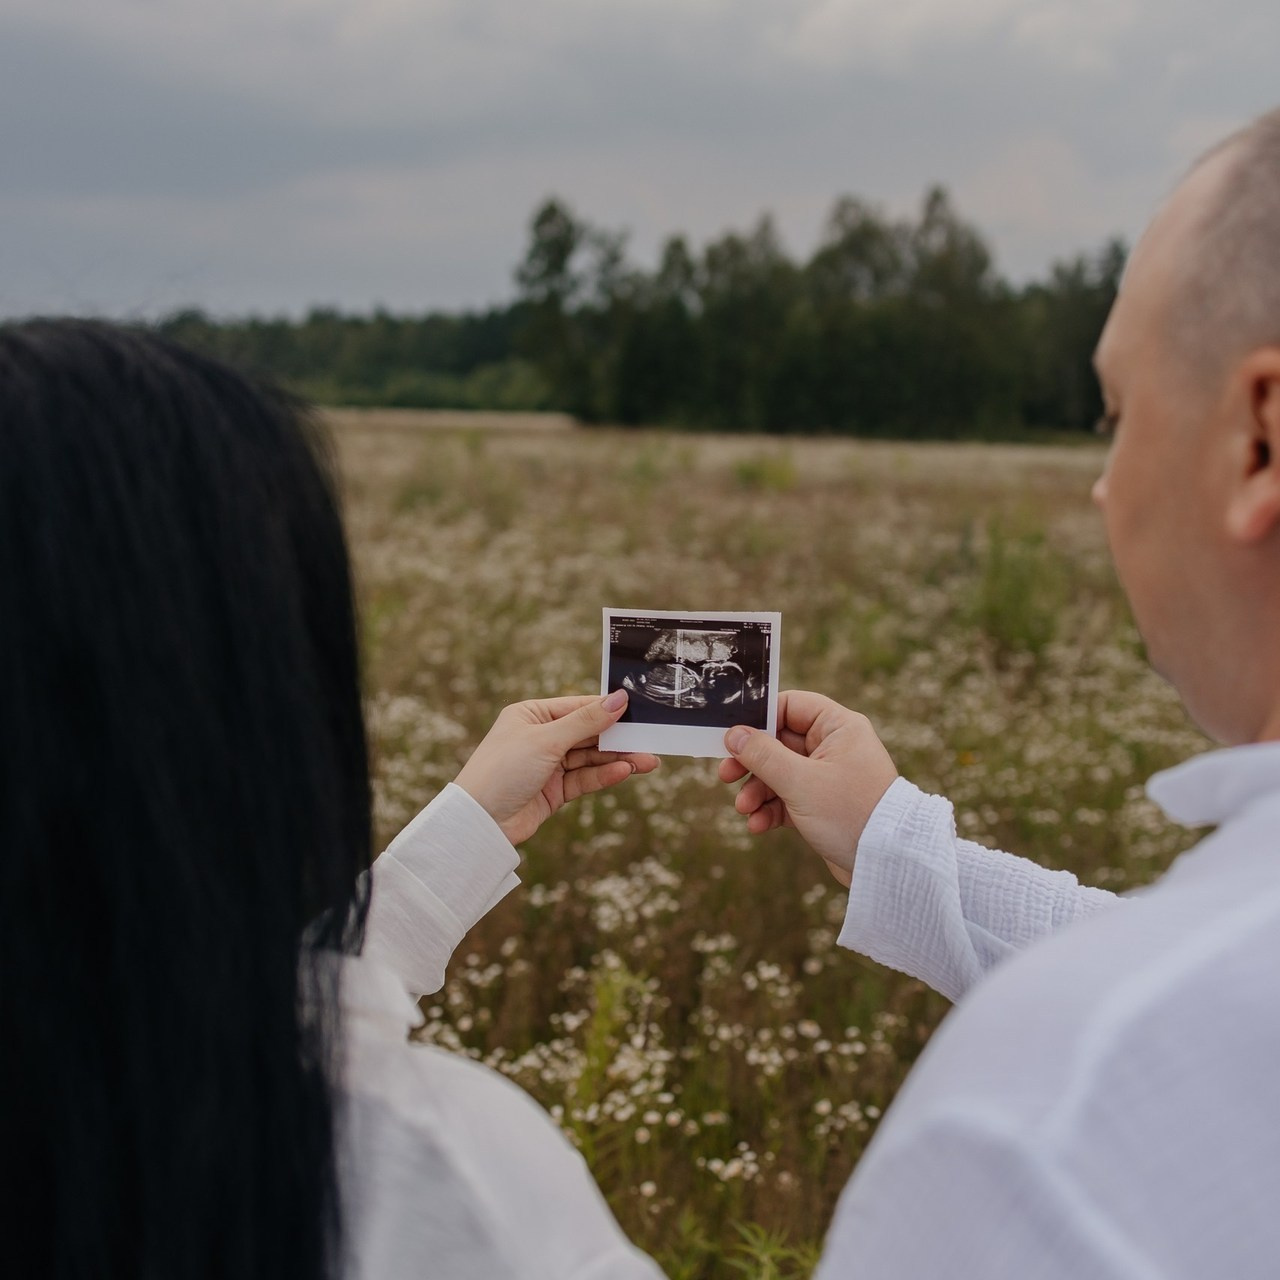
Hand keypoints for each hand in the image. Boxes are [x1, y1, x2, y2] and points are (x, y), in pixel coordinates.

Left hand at [455, 690, 658, 844]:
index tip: (638, 710)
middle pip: (588, 734)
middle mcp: (540, 737)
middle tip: (650, 740)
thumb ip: (586, 722)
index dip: (608, 708)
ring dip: (617, 759)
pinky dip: (604, 776)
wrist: (479, 822)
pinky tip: (624, 771)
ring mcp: (547, 765)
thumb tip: (619, 699)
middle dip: (618, 738)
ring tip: (646, 761)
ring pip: (590, 758)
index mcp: (531, 715)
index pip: (578, 707)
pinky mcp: (553, 791)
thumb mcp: (547, 740)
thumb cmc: (502, 770)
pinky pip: (584, 779)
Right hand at [717, 691, 897, 886]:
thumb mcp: (800, 781)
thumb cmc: (852, 813)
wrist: (888, 865)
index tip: (732, 736)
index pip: (791, 706)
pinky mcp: (824, 805)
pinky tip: (758, 825)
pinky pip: (789, 799)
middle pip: (779, 742)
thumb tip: (734, 734)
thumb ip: (763, 755)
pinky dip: (771, 810)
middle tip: (726, 775)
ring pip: (780, 773)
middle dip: (751, 763)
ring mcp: (828, 777)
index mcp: (838, 727)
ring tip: (744, 809)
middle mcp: (834, 747)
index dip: (760, 719)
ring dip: (758, 790)